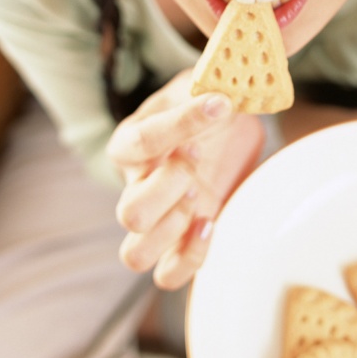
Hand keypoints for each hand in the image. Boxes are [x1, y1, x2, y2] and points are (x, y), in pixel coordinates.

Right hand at [107, 70, 264, 288]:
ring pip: (135, 254)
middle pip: (130, 213)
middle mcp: (135, 185)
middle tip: (198, 160)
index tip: (221, 105)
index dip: (180, 126)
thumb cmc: (206, 102)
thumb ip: (206, 84)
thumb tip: (226, 88)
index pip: (139, 142)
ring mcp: (156, 220)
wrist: (224, 126)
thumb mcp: (202, 83)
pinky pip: (167, 274)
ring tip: (199, 199)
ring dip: (173, 230)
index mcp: (131, 143)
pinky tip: (212, 222)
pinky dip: (189, 258)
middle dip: (170, 189)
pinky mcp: (179, 242)